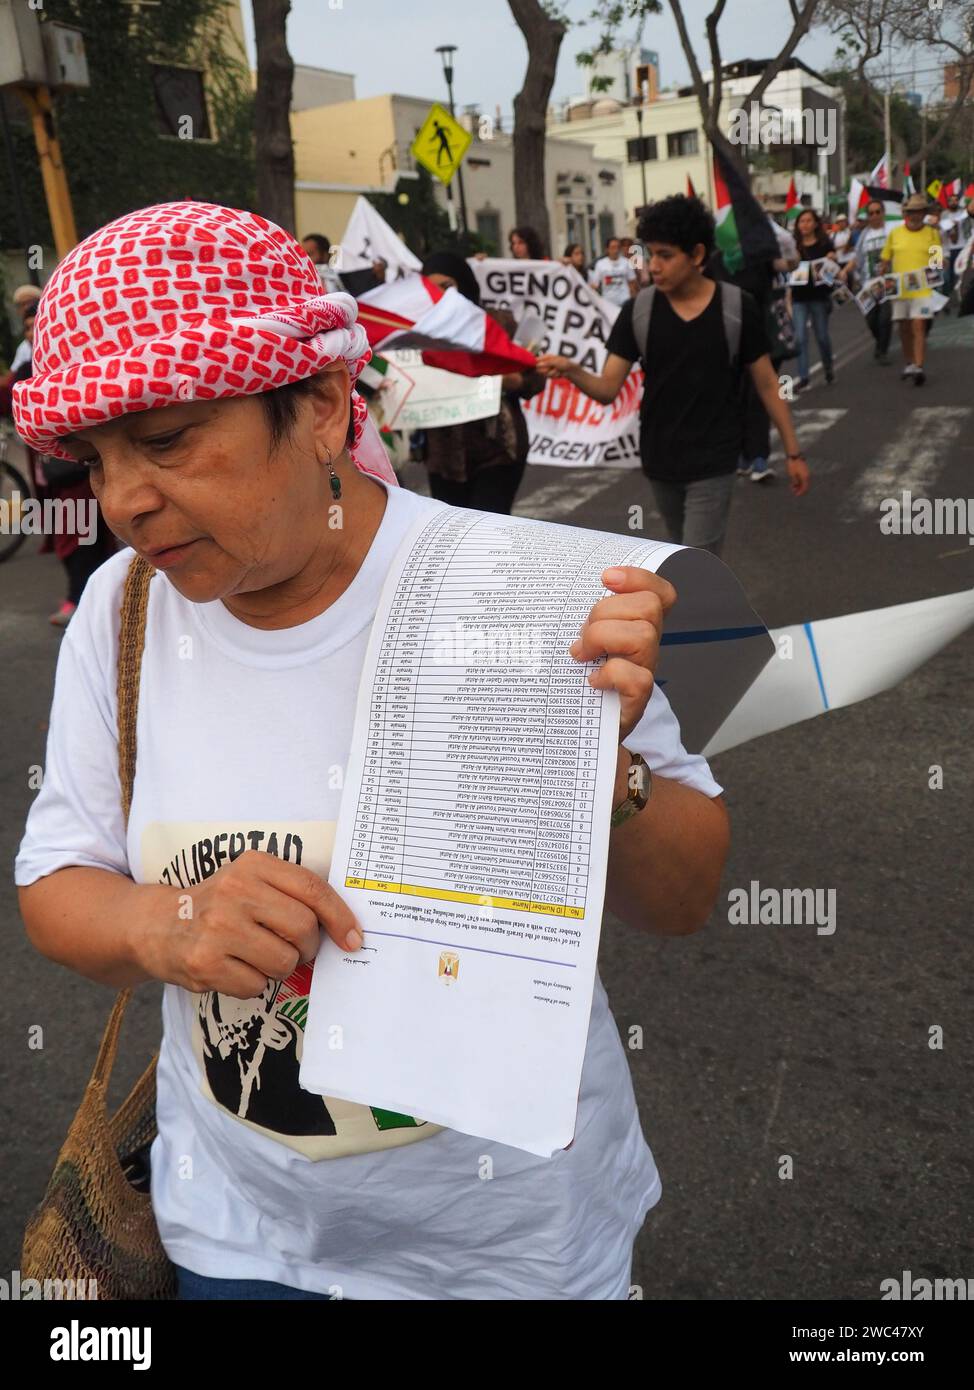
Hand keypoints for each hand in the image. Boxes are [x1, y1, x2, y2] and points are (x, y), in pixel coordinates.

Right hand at [143, 850, 361, 998]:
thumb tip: (344, 931)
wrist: (156, 925)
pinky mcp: (205, 963)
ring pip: (284, 961)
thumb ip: (291, 895)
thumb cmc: (218, 905)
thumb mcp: (250, 881)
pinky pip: (256, 986)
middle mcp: (235, 891)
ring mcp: (219, 927)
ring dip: (279, 967)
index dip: (340, 917)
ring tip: (256, 956)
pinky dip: (252, 984)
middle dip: (306, 947)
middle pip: (303, 928)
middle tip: (292, 948)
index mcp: (253, 865)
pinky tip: (233, 968)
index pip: (312, 889)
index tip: (353, 939)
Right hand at [535, 354, 573, 378]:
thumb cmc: (563, 363)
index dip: (534, 364)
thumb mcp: (555, 362)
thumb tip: (538, 365)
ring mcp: (547, 369)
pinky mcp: (549, 374)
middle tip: (553, 368)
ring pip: (545, 374)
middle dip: (546, 370)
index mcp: (546, 357)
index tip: (533, 367)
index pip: (536, 360)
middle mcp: (546, 363)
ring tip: (557, 370)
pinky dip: (554, 375)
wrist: (570, 370)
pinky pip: (549, 376)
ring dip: (552, 373)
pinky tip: (558, 373)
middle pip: (539, 369)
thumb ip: (546, 363)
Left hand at [569, 567, 676, 740]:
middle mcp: (646, 646)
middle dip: (606, 613)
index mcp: (635, 627)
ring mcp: (644, 671)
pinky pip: (635, 676)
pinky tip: (593, 681)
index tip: (606, 578)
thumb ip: (585, 621)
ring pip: (643, 635)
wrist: (577, 732)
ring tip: (583, 656)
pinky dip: (610, 674)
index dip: (640, 579)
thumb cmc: (577, 683)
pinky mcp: (637, 699)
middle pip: (648, 607)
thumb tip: (565, 598)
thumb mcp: (582, 644)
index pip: (658, 593)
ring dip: (603, 639)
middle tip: (583, 637)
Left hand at [787, 454, 810, 494]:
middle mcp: (807, 475)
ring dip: (799, 485)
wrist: (793, 455)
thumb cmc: (792, 464)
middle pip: (805, 485)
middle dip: (799, 489)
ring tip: (792, 486)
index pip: (805, 487)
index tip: (796, 494)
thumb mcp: (792, 475)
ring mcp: (806, 472)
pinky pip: (803, 478)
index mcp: (805, 477)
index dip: (800, 492)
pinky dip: (799, 481)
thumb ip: (795, 482)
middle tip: (793, 491)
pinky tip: (794, 481)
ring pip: (804, 481)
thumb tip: (796, 486)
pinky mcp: (804, 470)